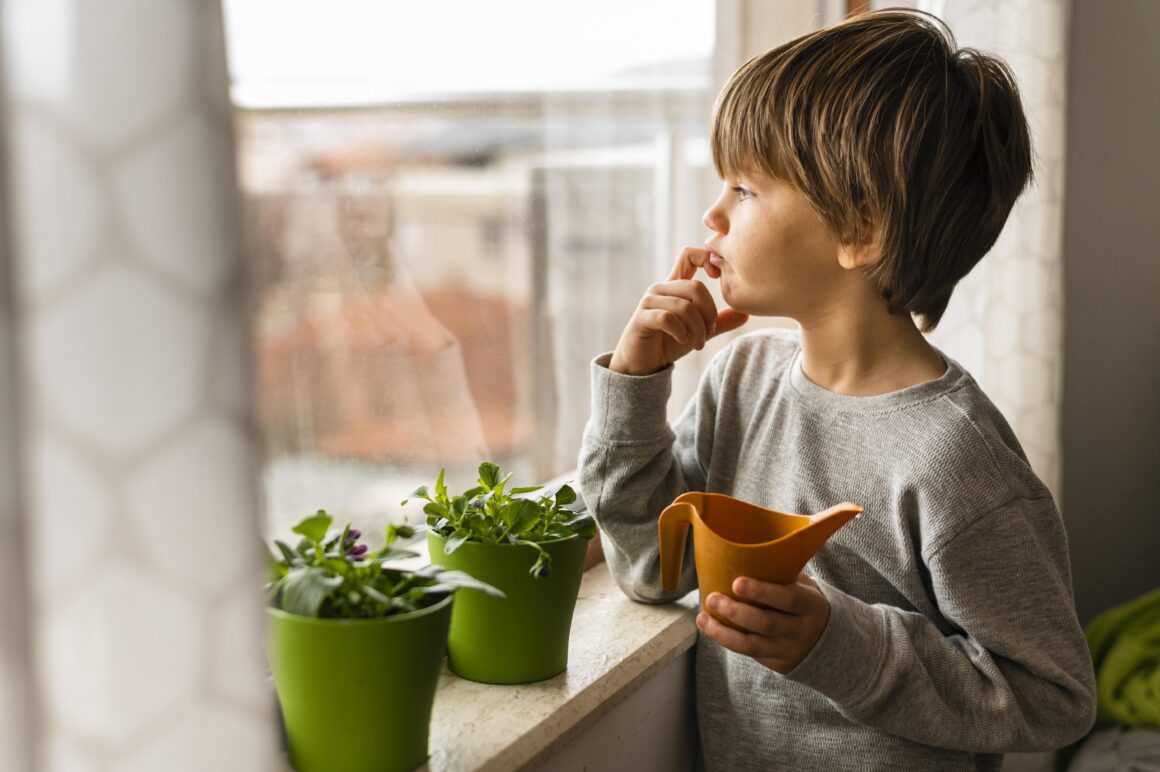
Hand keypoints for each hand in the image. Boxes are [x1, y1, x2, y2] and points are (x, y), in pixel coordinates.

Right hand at [608, 247, 748, 374]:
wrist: (642, 365)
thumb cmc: (669, 343)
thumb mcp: (698, 331)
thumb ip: (719, 322)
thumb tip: (746, 314)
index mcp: (675, 285)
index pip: (689, 254)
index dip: (707, 258)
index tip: (717, 278)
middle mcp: (661, 289)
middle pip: (695, 287)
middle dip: (709, 313)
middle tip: (709, 333)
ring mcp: (649, 302)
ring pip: (684, 306)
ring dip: (697, 329)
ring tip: (698, 343)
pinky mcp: (641, 318)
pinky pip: (668, 318)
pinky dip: (681, 332)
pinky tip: (683, 341)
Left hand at [696, 572, 829, 673]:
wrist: (827, 641)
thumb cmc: (803, 602)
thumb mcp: (804, 586)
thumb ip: (782, 574)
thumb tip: (742, 550)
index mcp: (811, 605)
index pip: (787, 598)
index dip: (762, 591)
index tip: (736, 582)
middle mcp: (801, 630)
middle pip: (766, 623)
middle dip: (736, 612)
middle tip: (712, 598)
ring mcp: (788, 650)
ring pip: (752, 645)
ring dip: (723, 632)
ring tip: (703, 617)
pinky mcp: (776, 664)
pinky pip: (748, 653)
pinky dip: (726, 640)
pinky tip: (710, 627)